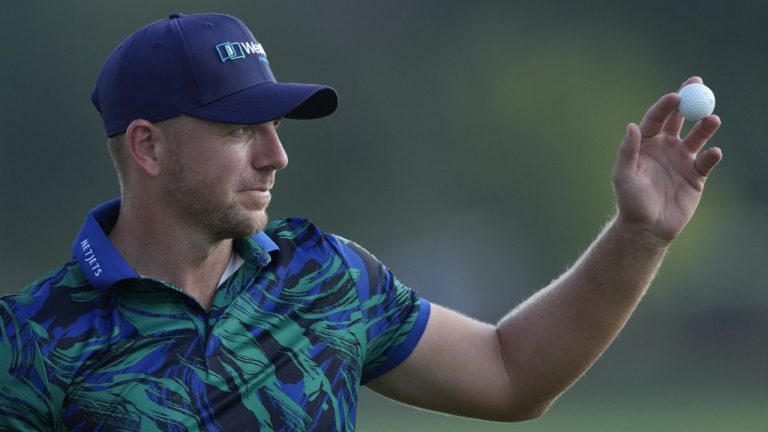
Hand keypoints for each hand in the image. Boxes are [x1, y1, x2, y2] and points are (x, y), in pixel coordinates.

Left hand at [612, 76, 722, 244]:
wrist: (647, 227)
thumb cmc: (631, 201)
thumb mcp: (623, 176)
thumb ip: (628, 151)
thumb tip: (632, 126)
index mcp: (646, 143)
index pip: (656, 118)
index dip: (666, 105)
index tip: (675, 96)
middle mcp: (665, 146)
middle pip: (679, 118)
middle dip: (688, 100)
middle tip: (698, 84)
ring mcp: (682, 159)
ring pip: (697, 136)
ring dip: (705, 127)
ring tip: (712, 120)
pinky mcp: (696, 175)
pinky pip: (707, 161)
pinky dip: (712, 155)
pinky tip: (713, 153)